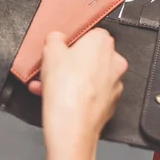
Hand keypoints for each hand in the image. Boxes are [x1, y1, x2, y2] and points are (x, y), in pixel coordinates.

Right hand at [36, 29, 126, 150]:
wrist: (72, 126)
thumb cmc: (66, 89)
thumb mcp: (49, 51)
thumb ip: (54, 39)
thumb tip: (57, 38)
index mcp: (102, 42)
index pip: (90, 33)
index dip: (72, 41)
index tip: (59, 49)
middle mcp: (114, 61)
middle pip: (89, 56)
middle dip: (68, 62)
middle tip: (51, 68)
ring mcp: (114, 84)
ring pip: (88, 76)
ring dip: (69, 79)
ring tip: (46, 86)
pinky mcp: (109, 103)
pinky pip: (91, 93)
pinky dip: (76, 94)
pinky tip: (57, 99)